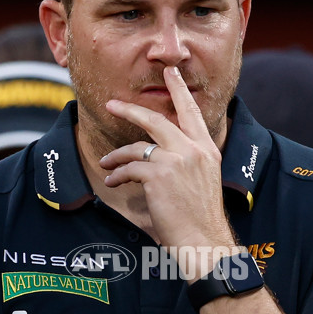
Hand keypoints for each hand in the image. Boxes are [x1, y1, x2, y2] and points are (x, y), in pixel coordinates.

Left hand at [99, 67, 238, 276]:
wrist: (203, 240)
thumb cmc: (200, 219)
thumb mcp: (202, 182)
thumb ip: (187, 163)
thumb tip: (160, 157)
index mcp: (206, 150)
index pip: (191, 113)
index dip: (179, 90)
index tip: (171, 73)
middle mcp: (193, 150)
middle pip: (157, 119)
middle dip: (130, 110)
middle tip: (112, 104)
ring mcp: (176, 161)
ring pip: (137, 146)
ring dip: (116, 155)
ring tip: (105, 163)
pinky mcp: (158, 175)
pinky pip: (129, 168)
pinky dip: (117, 175)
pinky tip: (112, 182)